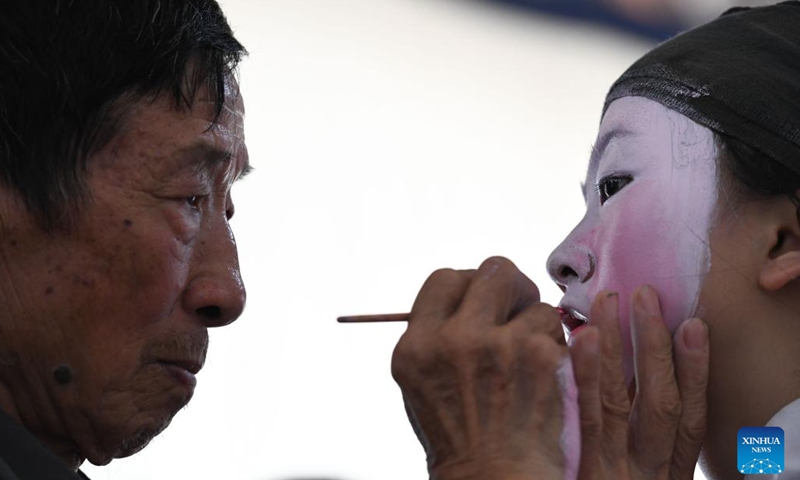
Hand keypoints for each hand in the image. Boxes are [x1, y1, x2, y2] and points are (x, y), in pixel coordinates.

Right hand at [391, 257, 587, 479]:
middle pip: (493, 270)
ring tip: (529, 362)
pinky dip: (557, 348)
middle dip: (511, 286)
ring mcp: (498, 344)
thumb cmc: (458, 438)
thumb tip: (466, 299)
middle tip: (518, 308)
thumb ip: (434, 337)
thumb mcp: (419, 384)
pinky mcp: (539, 355)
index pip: (445, 279)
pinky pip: (557, 328)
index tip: (482, 301)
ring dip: (536, 325)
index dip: (469, 285)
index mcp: (416, 345)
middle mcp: (453, 339)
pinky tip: (545, 376)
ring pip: (534, 301)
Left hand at [569, 286, 709, 479]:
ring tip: (612, 301)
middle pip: (660, 402)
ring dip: (618, 347)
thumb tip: (632, 379)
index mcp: (666, 474)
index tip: (695, 326)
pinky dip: (585, 376)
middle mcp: (646, 471)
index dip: (696, 369)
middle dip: (654, 345)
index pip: (689, 416)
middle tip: (646, 295)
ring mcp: (612, 471)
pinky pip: (584, 419)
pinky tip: (581, 340)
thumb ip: (634, 437)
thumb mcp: (634, 478)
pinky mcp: (579, 471)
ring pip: (621, 401)